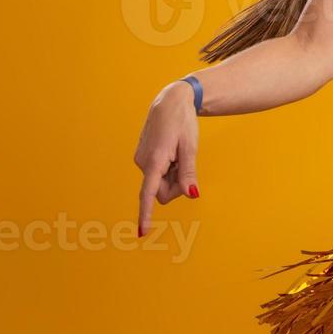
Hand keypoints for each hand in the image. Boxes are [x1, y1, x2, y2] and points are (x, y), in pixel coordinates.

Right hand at [133, 80, 200, 236]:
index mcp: (154, 161)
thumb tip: (191, 193)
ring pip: (159, 182)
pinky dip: (167, 168)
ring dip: (171, 174)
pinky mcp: (143, 157)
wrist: (171, 101)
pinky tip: (172, 152)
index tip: (143, 232)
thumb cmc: (182, 122)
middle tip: (185, 163)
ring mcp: (141, 160)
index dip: (146, 214)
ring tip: (178, 153)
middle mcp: (143, 162)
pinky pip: (156, 173)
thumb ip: (188, 173)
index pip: (149, 194)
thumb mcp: (190, 148)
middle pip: (161, 191)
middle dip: (175, 185)